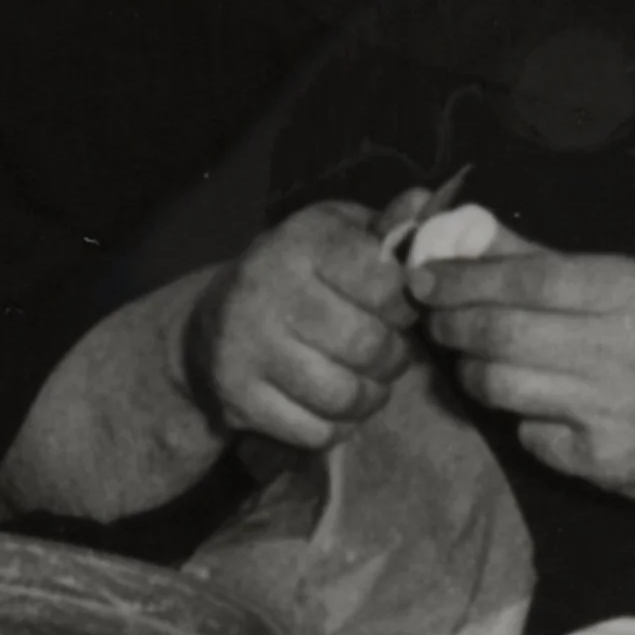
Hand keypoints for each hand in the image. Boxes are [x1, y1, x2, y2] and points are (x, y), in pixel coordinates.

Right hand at [184, 200, 420, 451]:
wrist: (209, 323)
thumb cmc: (295, 274)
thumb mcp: (336, 235)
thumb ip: (385, 226)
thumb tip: (425, 204)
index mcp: (299, 244)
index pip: (382, 281)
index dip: (404, 303)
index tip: (398, 309)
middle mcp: (267, 290)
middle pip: (367, 345)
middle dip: (393, 358)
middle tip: (389, 355)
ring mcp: (249, 347)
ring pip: (343, 395)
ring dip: (370, 397)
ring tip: (369, 383)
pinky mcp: (238, 397)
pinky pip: (315, 431)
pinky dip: (338, 426)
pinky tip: (336, 407)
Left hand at [415, 247, 634, 503]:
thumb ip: (551, 260)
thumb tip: (470, 232)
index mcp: (632, 292)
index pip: (525, 279)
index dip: (463, 278)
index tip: (425, 277)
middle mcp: (621, 350)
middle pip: (501, 334)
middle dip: (453, 325)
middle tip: (438, 320)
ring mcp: (610, 411)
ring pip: (502, 387)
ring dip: (476, 372)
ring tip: (481, 359)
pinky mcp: (601, 462)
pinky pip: (530, 435)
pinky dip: (523, 418)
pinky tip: (544, 405)